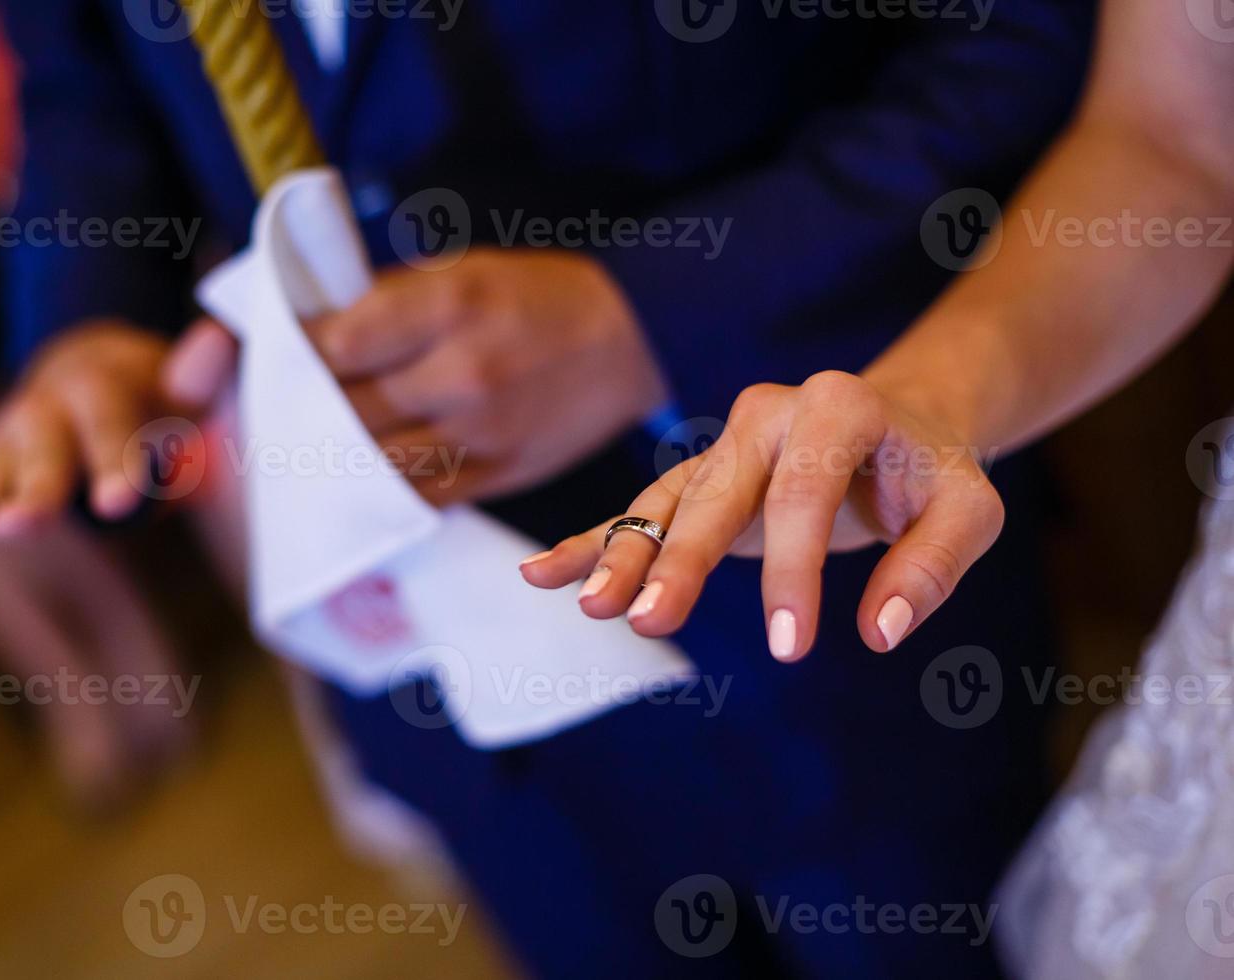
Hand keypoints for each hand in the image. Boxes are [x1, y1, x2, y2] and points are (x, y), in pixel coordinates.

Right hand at [0, 317, 234, 576]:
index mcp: (99, 389)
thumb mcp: (181, 383)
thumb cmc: (150, 393)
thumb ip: (198, 374)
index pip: (108, 427)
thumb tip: (219, 339)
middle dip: (33, 493)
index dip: (114, 463)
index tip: (119, 503)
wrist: (91, 366)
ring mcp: (8, 443)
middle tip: (19, 528)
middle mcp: (45, 412)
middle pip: (41, 456)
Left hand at [306, 248, 668, 502]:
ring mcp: (483, 434)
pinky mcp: (500, 473)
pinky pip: (420, 496)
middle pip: (348, 411)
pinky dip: (383, 489)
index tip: (279, 357)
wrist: (630, 338)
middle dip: (305, 411)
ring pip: (376, 464)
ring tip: (308, 447)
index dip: (297, 354)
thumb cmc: (534, 296)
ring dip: (335, 459)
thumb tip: (309, 330)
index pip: (338, 344)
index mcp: (450, 307)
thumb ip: (386, 301)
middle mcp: (464, 375)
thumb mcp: (461, 270)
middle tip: (278, 409)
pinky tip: (360, 476)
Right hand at [519, 371, 1004, 659]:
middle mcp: (766, 415)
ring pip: (665, 503)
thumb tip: (879, 631)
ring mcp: (722, 444)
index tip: (789, 648)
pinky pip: (641, 511)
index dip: (793, 571)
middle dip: (678, 561)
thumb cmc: (933, 472)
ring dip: (624, 557)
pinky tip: (541, 575)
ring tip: (591, 608)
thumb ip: (933, 565)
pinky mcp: (699, 476)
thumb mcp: (971, 511)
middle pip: (713, 493)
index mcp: (836, 405)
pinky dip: (594, 542)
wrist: (902, 422)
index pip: (803, 492)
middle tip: (645, 621)